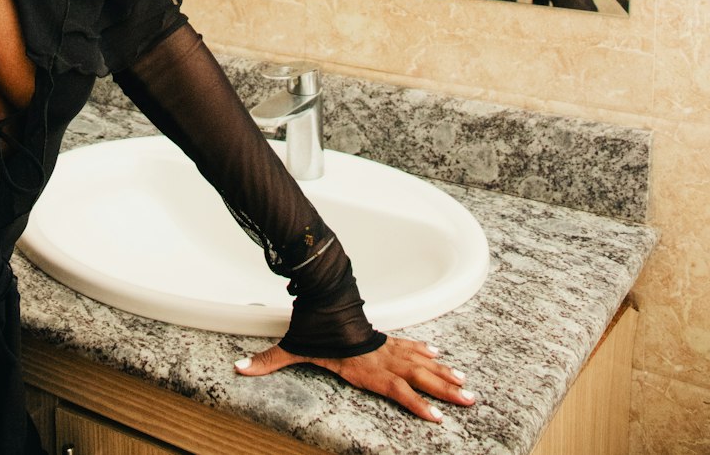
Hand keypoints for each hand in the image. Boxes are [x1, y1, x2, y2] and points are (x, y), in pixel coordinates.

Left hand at [234, 337, 474, 422]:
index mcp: (364, 367)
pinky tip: (440, 357)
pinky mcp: (384, 338)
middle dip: (445, 389)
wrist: (325, 292)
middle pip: (418, 376)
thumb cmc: (311, 324)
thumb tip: (238, 369)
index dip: (417, 404)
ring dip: (444, 374)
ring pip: (420, 362)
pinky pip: (410, 346)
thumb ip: (267, 362)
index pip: (395, 389)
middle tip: (471, 399)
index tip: (438, 418)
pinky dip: (427, 353)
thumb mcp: (290, 348)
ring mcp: (385, 347)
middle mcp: (380, 358)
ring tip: (467, 386)